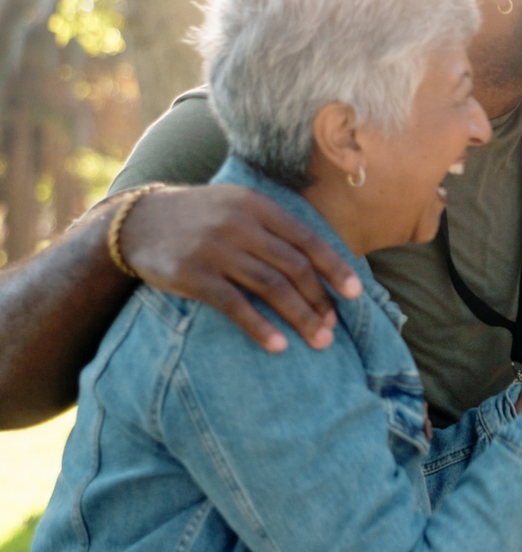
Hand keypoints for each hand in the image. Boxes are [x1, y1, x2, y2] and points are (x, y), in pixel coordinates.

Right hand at [119, 185, 362, 351]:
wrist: (136, 222)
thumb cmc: (200, 218)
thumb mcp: (237, 206)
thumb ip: (275, 226)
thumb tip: (322, 263)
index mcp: (258, 205)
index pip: (307, 239)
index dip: (334, 268)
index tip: (355, 294)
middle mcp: (240, 224)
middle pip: (293, 267)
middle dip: (320, 300)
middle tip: (334, 327)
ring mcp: (216, 249)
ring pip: (272, 287)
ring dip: (300, 317)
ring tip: (319, 340)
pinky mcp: (192, 274)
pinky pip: (235, 305)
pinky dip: (260, 327)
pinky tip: (279, 346)